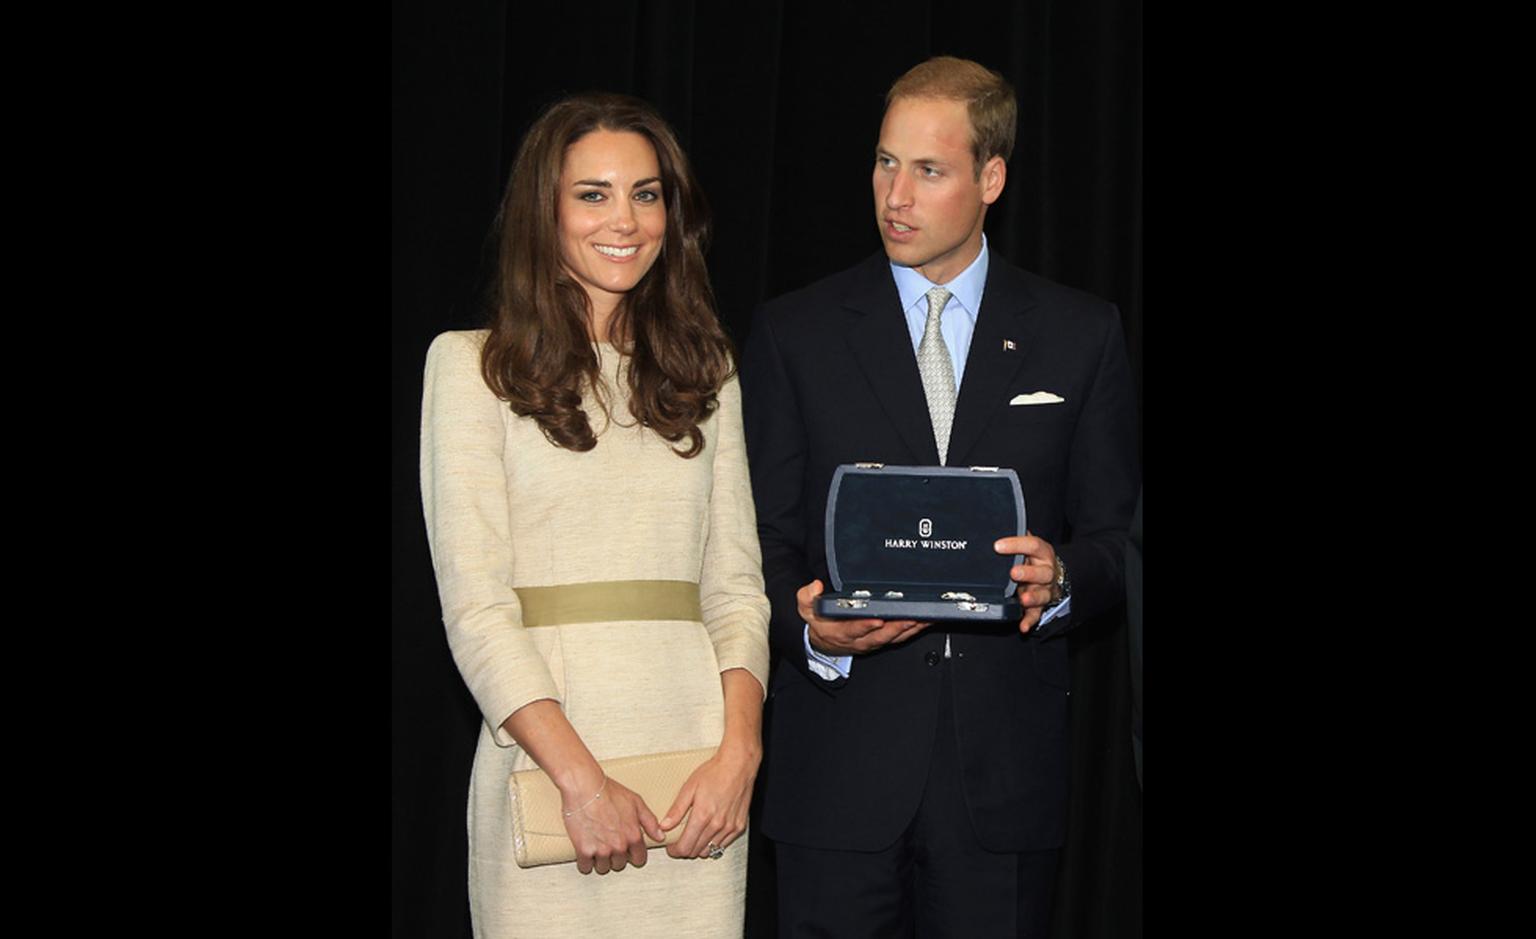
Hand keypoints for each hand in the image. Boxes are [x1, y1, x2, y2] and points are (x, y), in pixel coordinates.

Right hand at [561, 775, 664, 874]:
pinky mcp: (584, 851)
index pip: (639, 859)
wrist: (584, 788)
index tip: (627, 851)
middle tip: (609, 843)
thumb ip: (650, 821)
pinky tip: (585, 851)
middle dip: (615, 856)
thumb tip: (660, 836)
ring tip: (596, 845)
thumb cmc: (608, 792)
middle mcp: (619, 846)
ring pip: (603, 867)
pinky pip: (585, 867)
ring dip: (600, 860)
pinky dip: (585, 861)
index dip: (633, 854)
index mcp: (633, 836)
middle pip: (620, 864)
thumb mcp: (636, 802)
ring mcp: (601, 850)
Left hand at [660, 743, 760, 859]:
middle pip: (696, 851)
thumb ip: (676, 810)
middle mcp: (717, 824)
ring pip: (710, 851)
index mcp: (703, 815)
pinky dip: (714, 844)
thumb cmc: (715, 772)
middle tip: (680, 841)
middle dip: (685, 849)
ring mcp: (730, 827)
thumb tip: (664, 825)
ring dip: (699, 848)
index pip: (685, 847)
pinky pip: (724, 845)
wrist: (738, 765)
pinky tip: (708, 833)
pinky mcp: (739, 826)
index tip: (672, 847)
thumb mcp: (689, 787)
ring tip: (694, 836)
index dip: (675, 850)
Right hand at [797, 579, 929, 655]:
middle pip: (879, 637)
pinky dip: (914, 630)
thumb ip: (807, 597)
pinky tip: (925, 621)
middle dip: (895, 628)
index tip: (876, 619)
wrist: (824, 642)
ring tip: (923, 618)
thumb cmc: (819, 622)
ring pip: (893, 638)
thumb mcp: (806, 609)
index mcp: (840, 633)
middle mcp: (859, 640)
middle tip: (909, 618)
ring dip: (909, 629)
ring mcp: (873, 642)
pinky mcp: (883, 641)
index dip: (865, 626)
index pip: (853, 630)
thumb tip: (816, 586)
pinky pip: (900, 637)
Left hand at [994, 533, 1060, 634]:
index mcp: (1042, 553)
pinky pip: (1037, 614)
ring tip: (1022, 599)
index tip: (998, 545)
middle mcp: (1046, 571)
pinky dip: (1030, 620)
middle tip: (1013, 573)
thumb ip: (1016, 538)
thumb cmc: (1034, 558)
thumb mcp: (1028, 545)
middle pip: (1042, 572)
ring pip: (1042, 594)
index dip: (1016, 544)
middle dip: (1028, 573)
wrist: (1055, 574)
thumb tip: (993, 523)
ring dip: (1032, 598)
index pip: (1032, 545)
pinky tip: (1023, 625)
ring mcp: (1045, 589)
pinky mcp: (1041, 605)